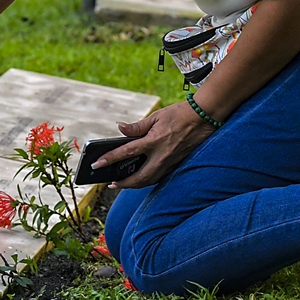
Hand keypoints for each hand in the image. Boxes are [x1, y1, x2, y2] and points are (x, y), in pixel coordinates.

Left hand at [94, 99, 216, 188]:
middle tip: (110, 183)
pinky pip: (159, 177)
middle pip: (139, 177)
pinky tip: (141, 177)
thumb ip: (137, 126)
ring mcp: (170, 162)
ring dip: (135, 184)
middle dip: (123, 184)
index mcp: (153, 141)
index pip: (126, 152)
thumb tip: (120, 128)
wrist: (203, 117)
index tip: (97, 164)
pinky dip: (148, 180)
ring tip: (123, 183)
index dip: (109, 159)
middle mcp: (161, 155)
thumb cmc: (178, 114)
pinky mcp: (176, 164)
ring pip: (150, 180)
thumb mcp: (156, 116)